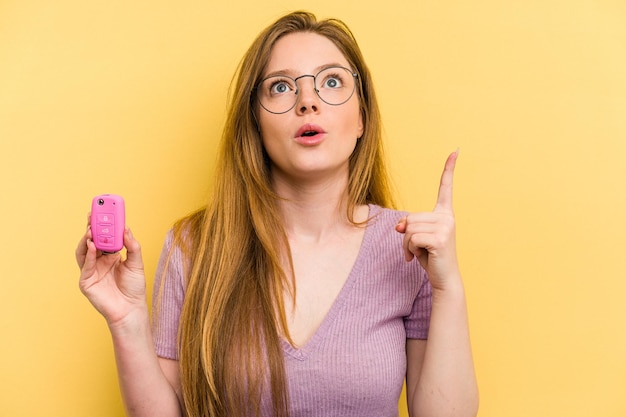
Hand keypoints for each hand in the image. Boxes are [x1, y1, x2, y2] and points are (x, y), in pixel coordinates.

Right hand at [76, 221, 146, 325]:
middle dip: (91, 227)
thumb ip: (132, 246)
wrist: (131, 309)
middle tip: (93, 215)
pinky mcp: (86, 281)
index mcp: (110, 256)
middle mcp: (99, 261)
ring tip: (91, 229)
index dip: (103, 224)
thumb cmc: (133, 288)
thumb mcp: (136, 263)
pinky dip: (88, 254)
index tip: (104, 210)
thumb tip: (126, 228)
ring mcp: (91, 271)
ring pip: (84, 251)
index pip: (104, 236)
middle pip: (92, 241)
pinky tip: (92, 245)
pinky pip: (85, 265)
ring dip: (86, 239)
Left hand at [395, 150, 459, 290]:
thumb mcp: (417, 238)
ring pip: (408, 229)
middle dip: (406, 236)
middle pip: (410, 217)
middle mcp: (447, 217)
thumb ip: (409, 226)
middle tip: (416, 249)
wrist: (443, 279)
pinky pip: (411, 238)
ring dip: (406, 245)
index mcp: (444, 214)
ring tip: (418, 253)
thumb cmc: (430, 257)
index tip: (455, 151)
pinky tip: (417, 258)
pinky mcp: (440, 238)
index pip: (445, 188)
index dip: (449, 169)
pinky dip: (408, 250)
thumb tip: (400, 226)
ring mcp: (445, 227)